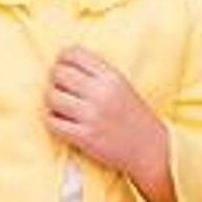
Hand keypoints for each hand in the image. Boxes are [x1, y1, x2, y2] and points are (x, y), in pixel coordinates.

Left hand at [46, 46, 171, 201]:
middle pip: (58, 73)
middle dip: (55, 80)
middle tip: (61, 89)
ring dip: (52, 101)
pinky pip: (53, 122)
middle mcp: (101, 93)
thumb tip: (61, 62)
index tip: (63, 67)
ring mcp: (92, 116)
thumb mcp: (121, 85)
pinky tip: (61, 122)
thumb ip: (96, 73)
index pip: (74, 53)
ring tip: (61, 106)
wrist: (150, 148)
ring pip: (52, 97)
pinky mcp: (85, 137)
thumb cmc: (132, 115)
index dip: (62, 58)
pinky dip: (52, 121)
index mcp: (111, 76)